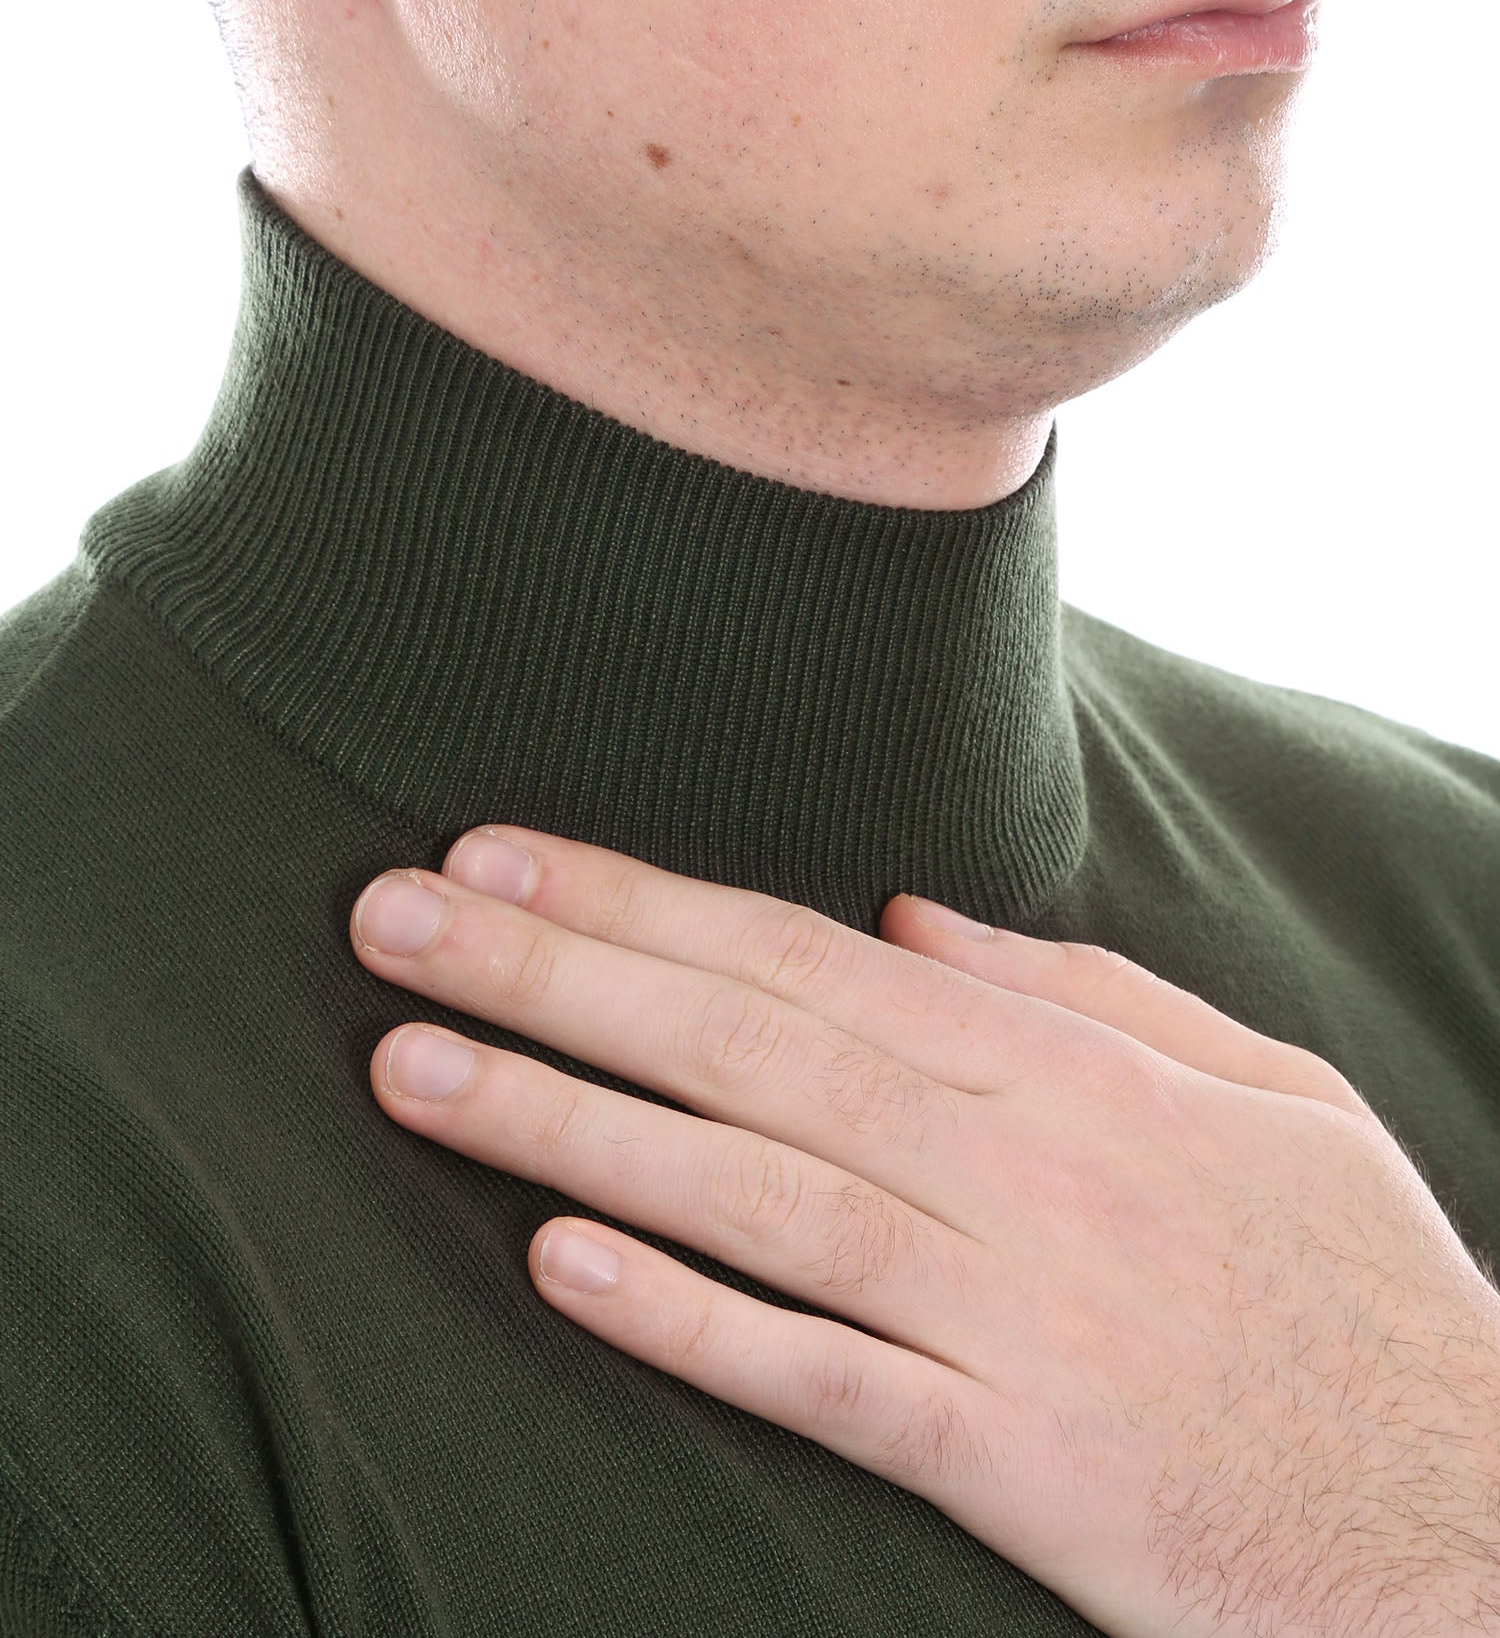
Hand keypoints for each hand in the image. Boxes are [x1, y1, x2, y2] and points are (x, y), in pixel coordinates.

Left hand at [349, 827, 1499, 1637]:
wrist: (1473, 1509)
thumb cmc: (1353, 1286)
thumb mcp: (1259, 1085)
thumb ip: (1079, 990)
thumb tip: (907, 916)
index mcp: (1063, 1065)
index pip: (800, 957)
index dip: (636, 903)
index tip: (499, 854)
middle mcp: (1017, 1162)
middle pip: (744, 1044)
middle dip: (556, 970)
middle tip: (394, 916)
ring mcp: (1012, 1308)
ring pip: (750, 1187)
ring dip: (566, 1120)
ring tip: (410, 1069)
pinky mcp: (1016, 1459)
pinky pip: (823, 1376)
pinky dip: (688, 1317)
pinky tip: (558, 1262)